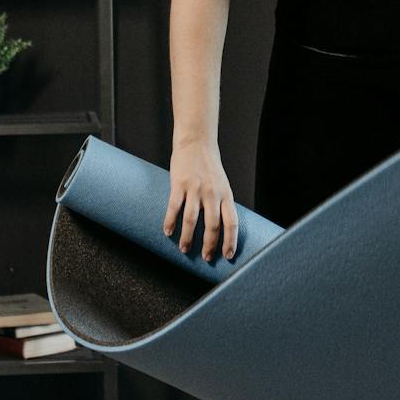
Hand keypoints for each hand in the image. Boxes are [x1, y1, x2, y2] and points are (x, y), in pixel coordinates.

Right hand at [164, 138, 238, 261]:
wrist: (196, 142)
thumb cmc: (209, 166)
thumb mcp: (222, 184)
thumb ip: (221, 203)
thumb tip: (220, 228)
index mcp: (226, 194)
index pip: (232, 222)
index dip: (230, 241)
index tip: (227, 256)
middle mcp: (212, 193)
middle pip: (213, 225)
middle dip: (209, 245)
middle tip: (205, 257)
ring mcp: (195, 188)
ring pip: (192, 220)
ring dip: (187, 238)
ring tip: (184, 249)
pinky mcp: (179, 184)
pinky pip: (174, 207)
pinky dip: (170, 222)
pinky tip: (168, 232)